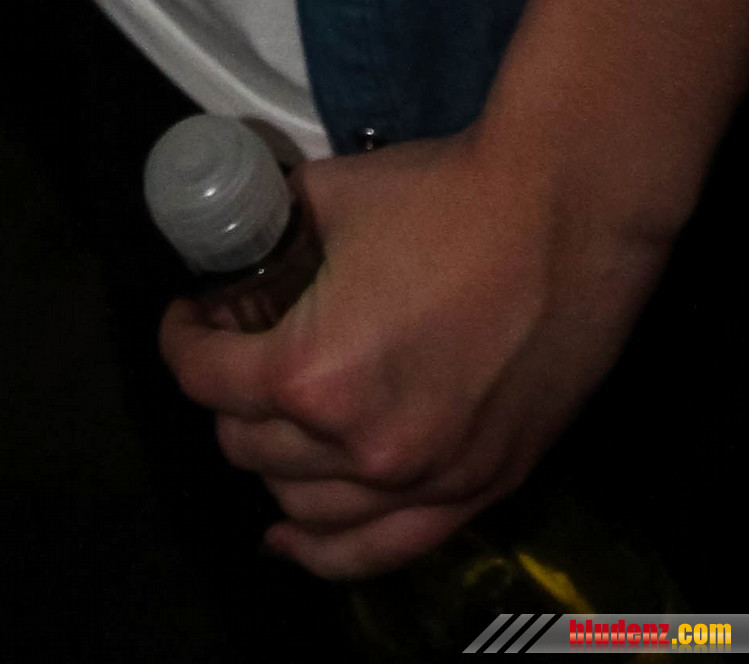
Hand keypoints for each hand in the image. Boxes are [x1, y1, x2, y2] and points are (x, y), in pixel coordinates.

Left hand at [159, 126, 671, 581]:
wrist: (564, 217)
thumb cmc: (443, 197)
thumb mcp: (326, 198)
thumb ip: (276, 235)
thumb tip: (244, 241)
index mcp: (312, 375)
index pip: (205, 379)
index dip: (184, 338)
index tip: (192, 316)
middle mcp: (359, 449)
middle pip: (248, 445)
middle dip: (226, 394)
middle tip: (239, 349)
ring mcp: (424, 483)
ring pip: (302, 506)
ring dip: (272, 460)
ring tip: (275, 416)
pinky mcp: (477, 492)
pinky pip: (379, 550)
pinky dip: (323, 549)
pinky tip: (289, 539)